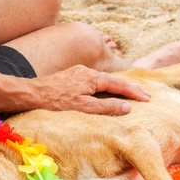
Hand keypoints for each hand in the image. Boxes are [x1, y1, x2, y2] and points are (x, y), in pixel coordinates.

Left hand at [30, 65, 149, 114]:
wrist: (32, 93)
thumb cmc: (56, 102)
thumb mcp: (83, 107)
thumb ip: (106, 107)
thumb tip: (126, 107)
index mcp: (92, 78)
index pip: (119, 85)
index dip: (134, 92)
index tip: (147, 98)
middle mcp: (88, 72)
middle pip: (114, 80)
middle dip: (131, 88)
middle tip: (146, 96)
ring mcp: (79, 73)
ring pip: (105, 79)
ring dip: (120, 86)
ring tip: (132, 93)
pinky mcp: (72, 77)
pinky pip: (96, 80)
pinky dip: (107, 86)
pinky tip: (108, 91)